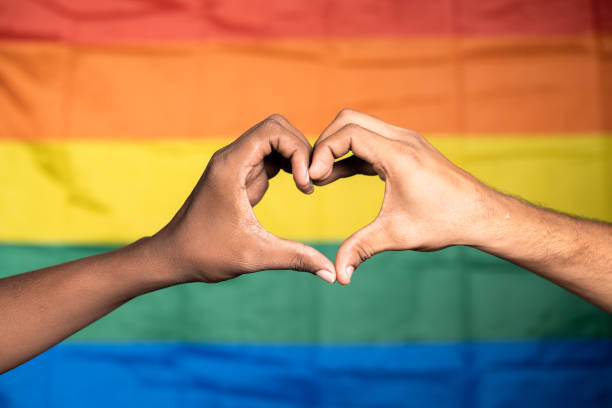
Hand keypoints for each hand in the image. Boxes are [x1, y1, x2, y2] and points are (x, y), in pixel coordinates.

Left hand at [153, 115, 335, 283]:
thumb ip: (295, 259)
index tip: (305, 186)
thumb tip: (332, 275)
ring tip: (307, 186)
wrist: (173, 256)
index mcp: (231, 166)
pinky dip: (289, 165)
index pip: (273, 131)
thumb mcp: (254, 256)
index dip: (298, 151)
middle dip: (301, 149)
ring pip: (275, 139)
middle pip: (277, 128)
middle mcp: (231, 158)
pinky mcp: (240, 175)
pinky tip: (298, 187)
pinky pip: (270, 156)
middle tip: (310, 182)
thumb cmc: (205, 253)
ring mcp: (235, 165)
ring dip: (296, 157)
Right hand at [309, 109, 500, 284]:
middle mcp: (402, 139)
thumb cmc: (444, 222)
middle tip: (314, 174)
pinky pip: (370, 139)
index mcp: (399, 155)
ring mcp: (405, 141)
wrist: (481, 215)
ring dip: (337, 147)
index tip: (314, 179)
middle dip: (325, 143)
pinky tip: (338, 176)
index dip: (323, 151)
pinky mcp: (406, 149)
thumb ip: (362, 250)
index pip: (349, 132)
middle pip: (349, 119)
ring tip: (322, 178)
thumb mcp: (397, 236)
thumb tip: (338, 276)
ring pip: (359, 125)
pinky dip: (351, 153)